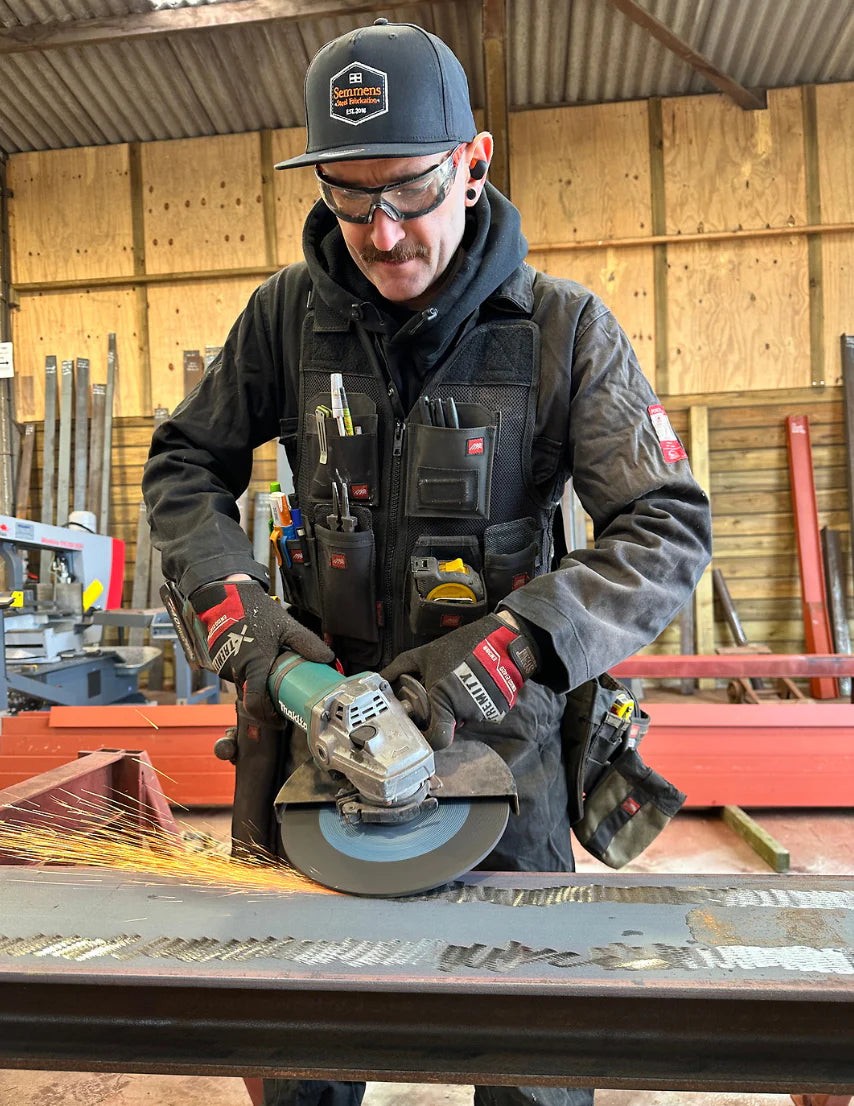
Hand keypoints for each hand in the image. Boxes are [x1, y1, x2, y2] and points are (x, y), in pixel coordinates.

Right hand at [191, 579, 333, 722]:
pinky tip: (256, 658)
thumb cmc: (255, 611)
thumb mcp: (286, 626)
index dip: (267, 716)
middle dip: (267, 697)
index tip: (279, 719)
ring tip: (269, 670)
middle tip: (281, 694)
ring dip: (256, 682)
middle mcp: (237, 669)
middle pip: (253, 695)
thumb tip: (327, 658)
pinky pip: (236, 674)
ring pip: (245, 684)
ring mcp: (225, 666)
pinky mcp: (219, 661)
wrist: (226, 597)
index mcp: (255, 664)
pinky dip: (246, 672)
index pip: (256, 703)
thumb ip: (307, 643)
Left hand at [381, 613, 538, 748]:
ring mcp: (483, 712)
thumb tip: (378, 679)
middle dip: (442, 712)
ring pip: (463, 718)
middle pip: (448, 724)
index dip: (428, 737)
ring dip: (459, 705)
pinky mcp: (497, 710)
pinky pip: (479, 712)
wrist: (501, 640)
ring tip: (461, 682)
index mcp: (444, 699)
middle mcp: (464, 711)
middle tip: (442, 691)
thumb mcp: (424, 654)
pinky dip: (475, 702)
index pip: (437, 739)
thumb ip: (398, 669)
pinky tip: (475, 684)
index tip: (423, 726)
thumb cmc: (461, 646)